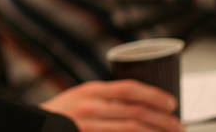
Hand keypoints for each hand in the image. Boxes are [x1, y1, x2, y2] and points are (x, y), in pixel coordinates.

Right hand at [41, 80, 182, 130]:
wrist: (36, 127)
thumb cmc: (61, 114)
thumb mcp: (79, 97)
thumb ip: (104, 98)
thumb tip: (140, 102)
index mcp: (90, 91)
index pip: (129, 89)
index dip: (154, 96)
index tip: (171, 103)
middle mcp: (91, 107)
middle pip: (137, 112)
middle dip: (163, 120)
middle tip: (179, 125)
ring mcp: (90, 126)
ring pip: (133, 130)